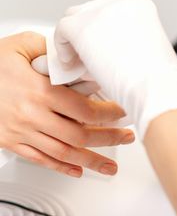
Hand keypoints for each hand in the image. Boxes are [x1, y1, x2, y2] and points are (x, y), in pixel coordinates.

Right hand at [0, 31, 134, 176]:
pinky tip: (76, 170)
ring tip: (109, 166)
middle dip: (108, 138)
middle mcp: (32, 115)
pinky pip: (40, 159)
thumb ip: (50, 51)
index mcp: (38, 90)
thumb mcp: (20, 45)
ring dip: (90, 161)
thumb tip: (73, 59)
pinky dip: (61, 167)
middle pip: (79, 134)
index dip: (108, 113)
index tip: (122, 112)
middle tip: (125, 138)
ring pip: (63, 153)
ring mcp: (22, 131)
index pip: (84, 107)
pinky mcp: (12, 141)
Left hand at [54, 0, 176, 138]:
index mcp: (140, 8)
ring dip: (73, 39)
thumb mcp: (148, 52)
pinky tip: (70, 65)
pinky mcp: (82, 26)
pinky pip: (62, 30)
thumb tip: (110, 51)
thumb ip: (128, 43)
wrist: (153, 87)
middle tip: (85, 56)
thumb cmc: (156, 80)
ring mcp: (100, 12)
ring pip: (75, 18)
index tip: (98, 49)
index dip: (101, 32)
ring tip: (76, 62)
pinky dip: (63, 47)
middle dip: (86, 33)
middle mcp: (121, 3)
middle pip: (92, 11)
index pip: (111, 13)